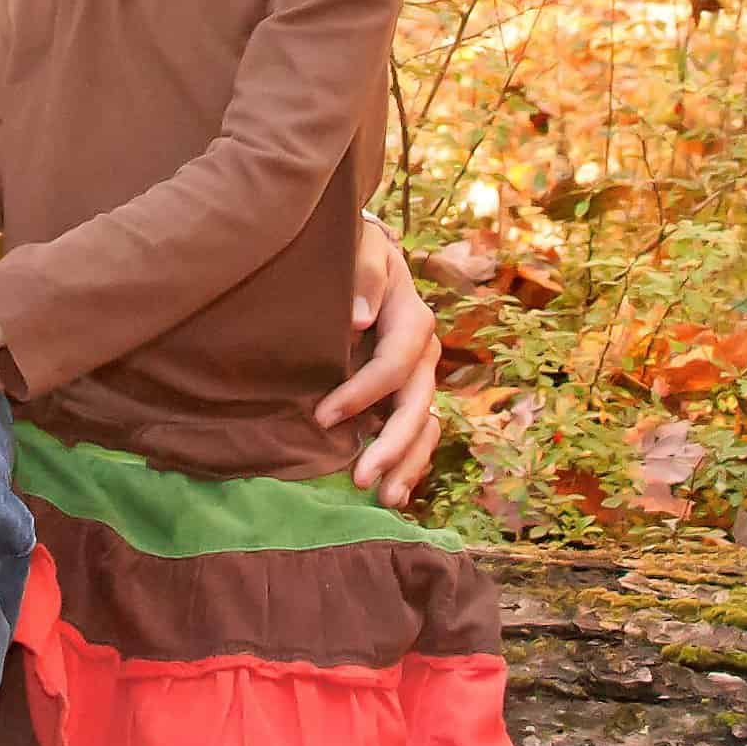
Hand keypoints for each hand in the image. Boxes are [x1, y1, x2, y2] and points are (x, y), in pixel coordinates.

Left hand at [316, 222, 441, 508]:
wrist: (362, 258)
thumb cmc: (354, 251)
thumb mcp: (361, 247)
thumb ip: (364, 273)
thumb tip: (361, 317)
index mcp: (412, 318)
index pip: (395, 363)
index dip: (362, 393)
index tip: (321, 417)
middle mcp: (423, 353)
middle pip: (417, 405)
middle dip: (393, 446)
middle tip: (360, 479)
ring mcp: (419, 378)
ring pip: (425, 428)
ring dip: (407, 464)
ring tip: (384, 498)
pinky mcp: (406, 394)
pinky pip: (418, 433)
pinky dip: (408, 462)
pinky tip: (393, 491)